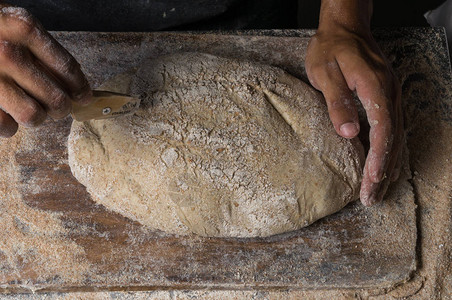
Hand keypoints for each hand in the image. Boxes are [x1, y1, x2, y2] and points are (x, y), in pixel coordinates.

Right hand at [0, 4, 91, 137]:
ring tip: (33, 111)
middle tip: (59, 108)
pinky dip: (9, 126)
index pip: (67, 68)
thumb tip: (73, 84)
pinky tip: (6, 114)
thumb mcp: (13, 24)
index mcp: (23, 28)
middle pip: (56, 99)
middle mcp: (7, 52)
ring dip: (37, 118)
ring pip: (33, 116)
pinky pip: (5, 127)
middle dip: (62, 108)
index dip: (80, 88)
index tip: (85, 97)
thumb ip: (40, 49)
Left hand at [305, 0, 402, 205]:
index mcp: (375, 87)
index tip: (371, 181)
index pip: (383, 129)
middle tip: (372, 199)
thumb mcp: (325, 72)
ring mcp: (391, 95)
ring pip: (395, 137)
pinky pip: (392, 129)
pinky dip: (388, 151)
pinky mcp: (386, 97)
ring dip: (388, 165)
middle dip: (383, 171)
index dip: (378, 158)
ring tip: (378, 192)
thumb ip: (337, 101)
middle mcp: (389, 93)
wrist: (345, 27)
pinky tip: (383, 167)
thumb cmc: (331, 47)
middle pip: (392, 139)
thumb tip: (349, 133)